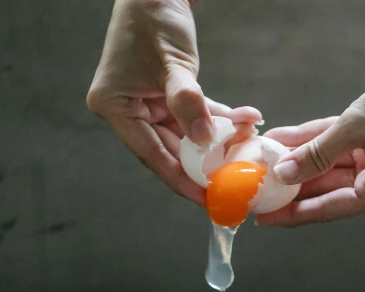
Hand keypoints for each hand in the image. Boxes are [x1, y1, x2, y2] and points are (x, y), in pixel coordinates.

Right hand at [86, 0, 261, 205]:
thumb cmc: (154, 18)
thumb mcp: (173, 63)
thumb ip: (189, 102)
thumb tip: (205, 140)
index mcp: (114, 107)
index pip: (151, 154)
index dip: (181, 180)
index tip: (207, 199)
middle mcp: (127, 110)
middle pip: (171, 151)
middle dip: (206, 165)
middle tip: (236, 183)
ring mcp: (147, 104)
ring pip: (188, 136)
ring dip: (220, 141)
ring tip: (249, 149)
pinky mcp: (168, 97)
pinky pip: (197, 116)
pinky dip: (221, 120)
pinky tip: (247, 122)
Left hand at [255, 49, 364, 226]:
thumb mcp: (356, 129)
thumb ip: (316, 154)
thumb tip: (284, 174)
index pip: (328, 210)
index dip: (293, 214)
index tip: (265, 217)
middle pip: (326, 188)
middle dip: (293, 183)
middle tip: (259, 186)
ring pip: (330, 164)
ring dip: (300, 158)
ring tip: (266, 158)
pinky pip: (340, 144)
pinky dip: (317, 141)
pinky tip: (288, 138)